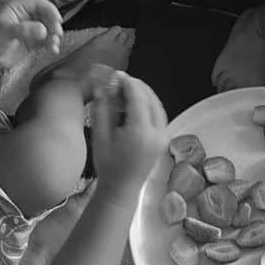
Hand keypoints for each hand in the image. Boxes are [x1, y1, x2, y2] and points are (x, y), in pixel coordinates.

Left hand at [0, 0, 63, 68]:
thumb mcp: (6, 32)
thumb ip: (24, 30)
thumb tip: (43, 30)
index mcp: (19, 8)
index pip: (39, 3)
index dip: (50, 10)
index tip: (57, 20)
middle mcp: (27, 16)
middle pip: (47, 15)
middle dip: (54, 24)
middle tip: (56, 34)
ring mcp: (32, 28)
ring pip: (49, 28)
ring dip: (54, 36)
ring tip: (54, 45)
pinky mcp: (34, 41)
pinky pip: (47, 40)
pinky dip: (52, 44)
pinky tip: (53, 50)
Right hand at [89, 72, 167, 205]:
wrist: (121, 190)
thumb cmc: (107, 166)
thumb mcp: (100, 137)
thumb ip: (102, 109)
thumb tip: (100, 86)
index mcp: (140, 132)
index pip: (138, 97)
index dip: (127, 82)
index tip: (116, 75)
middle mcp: (157, 133)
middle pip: (151, 98)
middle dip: (136, 86)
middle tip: (120, 80)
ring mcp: (163, 136)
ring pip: (157, 105)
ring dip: (143, 94)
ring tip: (126, 90)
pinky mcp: (164, 139)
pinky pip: (159, 114)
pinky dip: (148, 104)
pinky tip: (134, 104)